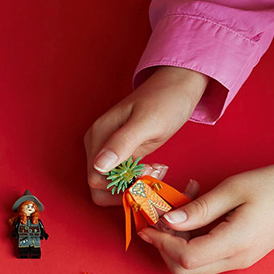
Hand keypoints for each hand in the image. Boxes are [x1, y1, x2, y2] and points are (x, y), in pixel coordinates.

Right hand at [84, 66, 208, 204]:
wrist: (178, 86)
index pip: (95, 178)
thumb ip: (122, 143)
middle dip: (127, 188)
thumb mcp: (147, 122)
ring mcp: (110, 148)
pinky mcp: (124, 152)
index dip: (120, 185)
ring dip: (134, 185)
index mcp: (99, 135)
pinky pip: (123, 177)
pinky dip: (139, 179)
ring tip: (157, 170)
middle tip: (153, 174)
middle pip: (100, 185)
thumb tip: (99, 166)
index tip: (146, 174)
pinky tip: (156, 167)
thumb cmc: (165, 100)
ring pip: (112, 184)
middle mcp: (99, 144)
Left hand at [140, 156, 273, 273]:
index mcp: (235, 244)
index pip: (186, 258)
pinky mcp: (241, 253)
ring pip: (194, 266)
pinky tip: (196, 208)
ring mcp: (239, 260)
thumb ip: (200, 208)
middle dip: (164, 247)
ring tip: (181, 203)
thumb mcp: (234, 189)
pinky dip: (193, 237)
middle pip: (185, 271)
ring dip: (177, 241)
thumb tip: (168, 222)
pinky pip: (208, 254)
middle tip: (158, 215)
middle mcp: (235, 260)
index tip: (149, 221)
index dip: (161, 243)